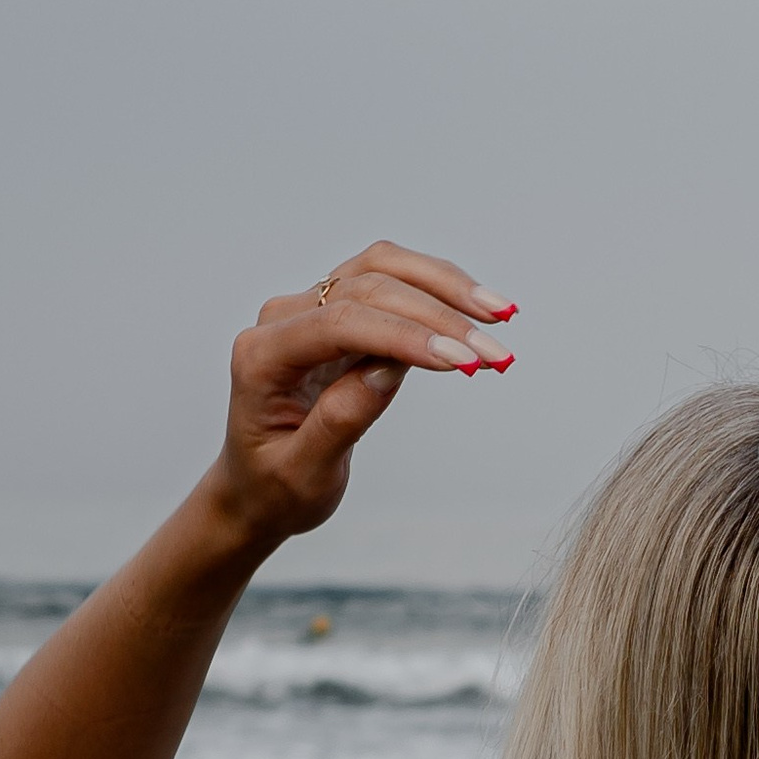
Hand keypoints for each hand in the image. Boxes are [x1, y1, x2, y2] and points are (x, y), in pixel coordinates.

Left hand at [207, 243, 516, 542]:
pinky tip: (477, 313)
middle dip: (439, 318)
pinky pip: (391, 283)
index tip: (461, 360)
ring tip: (500, 315)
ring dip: (445, 289)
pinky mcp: (339, 312)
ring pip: (383, 270)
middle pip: (368, 288)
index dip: (406, 336)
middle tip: (496, 355)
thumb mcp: (304, 472)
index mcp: (261, 356)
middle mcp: (282, 319)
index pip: (341, 324)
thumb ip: (340, 420)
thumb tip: (388, 370)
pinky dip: (437, 294)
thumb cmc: (275, 487)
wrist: (258, 489)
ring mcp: (310, 309)